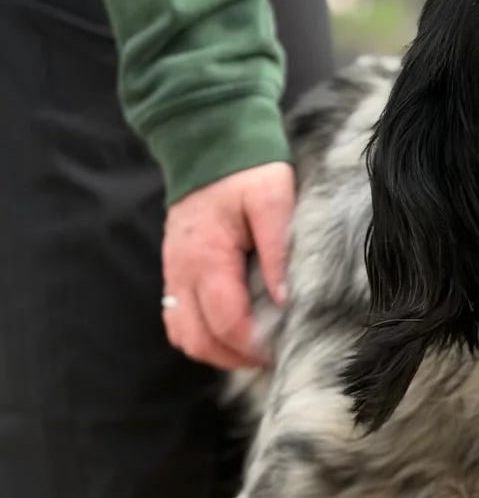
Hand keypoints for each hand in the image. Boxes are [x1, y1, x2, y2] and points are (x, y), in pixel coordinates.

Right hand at [162, 163, 294, 369]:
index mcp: (206, 257)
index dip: (254, 346)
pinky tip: (232, 331)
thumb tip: (285, 300)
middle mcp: (182, 272)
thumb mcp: (273, 199)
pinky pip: (179, 320)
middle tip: (271, 355)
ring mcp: (173, 274)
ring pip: (184, 336)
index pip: (226, 322)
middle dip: (235, 357)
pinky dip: (203, 334)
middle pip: (199, 340)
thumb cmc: (246, 170)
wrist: (206, 140)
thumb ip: (278, 250)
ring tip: (253, 348)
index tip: (282, 349)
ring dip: (217, 350)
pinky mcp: (175, 272)